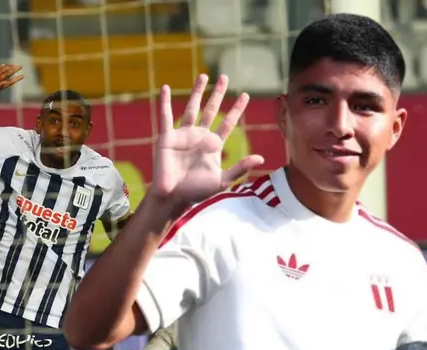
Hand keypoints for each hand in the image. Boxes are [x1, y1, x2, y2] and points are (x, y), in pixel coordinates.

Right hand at [0, 64, 23, 99]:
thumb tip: (6, 83)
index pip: (9, 82)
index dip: (16, 79)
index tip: (22, 76)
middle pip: (6, 75)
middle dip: (13, 70)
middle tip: (20, 66)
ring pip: (0, 71)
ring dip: (7, 68)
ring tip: (13, 65)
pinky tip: (3, 65)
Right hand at [150, 74, 264, 206]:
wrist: (172, 197)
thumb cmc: (195, 192)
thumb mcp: (221, 181)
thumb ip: (240, 168)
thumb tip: (261, 158)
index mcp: (213, 145)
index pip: (228, 122)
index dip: (237, 109)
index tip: (245, 95)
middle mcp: (199, 136)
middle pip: (211, 110)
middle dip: (218, 94)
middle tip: (225, 77)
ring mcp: (183, 135)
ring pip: (192, 108)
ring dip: (197, 92)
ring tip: (203, 76)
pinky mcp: (167, 137)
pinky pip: (165, 116)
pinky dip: (165, 102)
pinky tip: (166, 88)